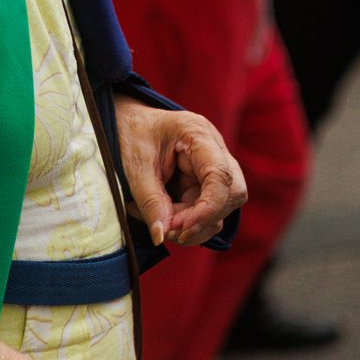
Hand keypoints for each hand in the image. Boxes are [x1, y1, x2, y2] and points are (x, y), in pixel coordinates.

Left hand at [114, 96, 244, 248]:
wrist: (127, 123)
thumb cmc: (131, 135)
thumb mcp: (135, 168)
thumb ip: (150, 202)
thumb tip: (161, 236)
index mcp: (199, 134)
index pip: (221, 176)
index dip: (208, 209)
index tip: (181, 229)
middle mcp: (215, 150)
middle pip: (232, 194)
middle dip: (202, 219)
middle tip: (168, 228)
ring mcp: (214, 166)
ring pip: (221, 208)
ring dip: (191, 224)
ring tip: (158, 221)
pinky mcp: (206, 182)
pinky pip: (206, 211)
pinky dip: (185, 221)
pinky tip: (161, 216)